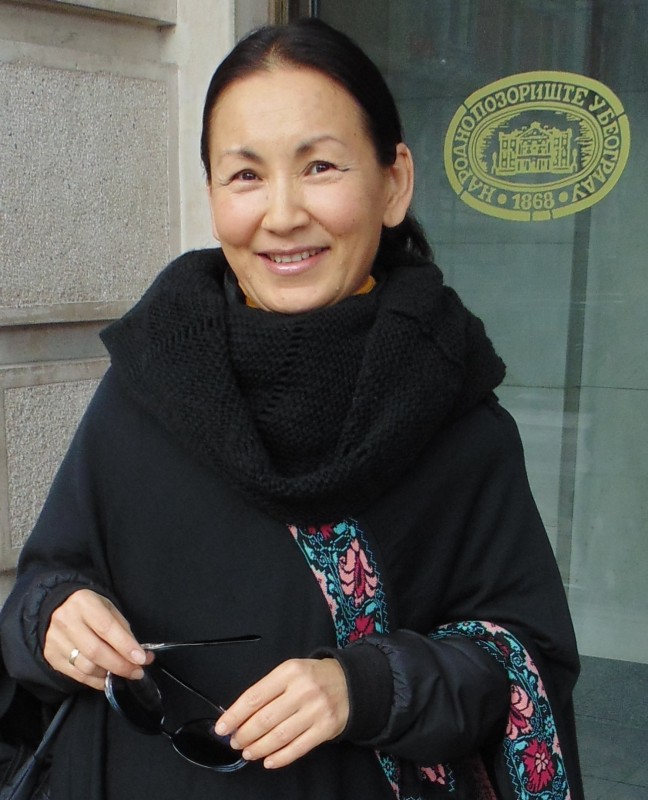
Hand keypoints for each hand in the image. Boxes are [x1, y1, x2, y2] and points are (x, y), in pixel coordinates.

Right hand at [43, 589, 152, 690]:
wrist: (56, 607)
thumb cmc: (89, 608)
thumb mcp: (108, 608)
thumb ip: (123, 629)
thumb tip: (141, 655)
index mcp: (84, 603)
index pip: (107, 628)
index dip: (125, 646)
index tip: (142, 659)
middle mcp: (66, 621)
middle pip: (96, 651)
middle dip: (120, 665)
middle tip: (137, 672)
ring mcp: (55, 640)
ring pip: (86, 666)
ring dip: (109, 674)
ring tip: (123, 673)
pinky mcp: (51, 656)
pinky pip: (76, 675)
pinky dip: (95, 681)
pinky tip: (107, 678)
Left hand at [215, 658, 348, 768]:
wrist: (351, 683)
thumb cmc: (312, 677)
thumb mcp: (291, 671)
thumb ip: (268, 689)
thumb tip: (240, 716)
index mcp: (289, 671)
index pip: (255, 696)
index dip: (235, 715)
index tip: (222, 727)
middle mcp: (303, 690)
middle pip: (265, 719)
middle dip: (245, 734)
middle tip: (235, 742)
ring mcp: (316, 710)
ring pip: (280, 736)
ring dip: (259, 748)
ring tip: (248, 752)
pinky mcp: (326, 728)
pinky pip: (298, 748)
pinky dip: (280, 757)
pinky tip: (268, 760)